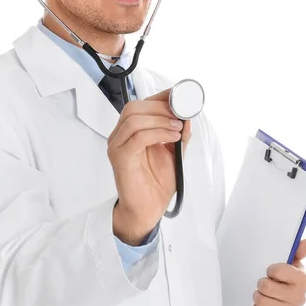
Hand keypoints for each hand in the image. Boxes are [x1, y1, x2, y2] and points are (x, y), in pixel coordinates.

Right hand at [107, 88, 191, 244]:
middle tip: (180, 114)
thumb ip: (179, 133)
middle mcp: (120, 136)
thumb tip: (187, 114)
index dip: (160, 97)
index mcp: (130, 131)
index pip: (141, 104)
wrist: (148, 209)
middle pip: (134, 107)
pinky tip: (172, 137)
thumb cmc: (157, 182)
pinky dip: (157, 133)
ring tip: (177, 128)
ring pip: (134, 119)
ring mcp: (117, 146)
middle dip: (160, 107)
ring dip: (160, 119)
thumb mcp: (174, 152)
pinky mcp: (120, 157)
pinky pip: (137, 137)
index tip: (180, 97)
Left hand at [252, 239, 305, 305]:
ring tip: (264, 294)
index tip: (272, 272)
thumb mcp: (292, 263)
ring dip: (258, 296)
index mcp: (303, 279)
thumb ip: (298, 251)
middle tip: (266, 284)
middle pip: (266, 287)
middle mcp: (300, 297)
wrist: (288, 301)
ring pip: (261, 301)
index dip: (270, 270)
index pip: (276, 271)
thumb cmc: (287, 279)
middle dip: (261, 284)